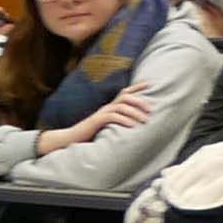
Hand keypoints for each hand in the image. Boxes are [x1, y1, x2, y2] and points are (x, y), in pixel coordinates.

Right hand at [33, 90, 151, 155]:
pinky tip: (132, 126)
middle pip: (125, 96)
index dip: (137, 87)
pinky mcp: (96, 121)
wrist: (71, 138)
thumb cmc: (92, 133)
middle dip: (140, 101)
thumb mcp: (109, 125)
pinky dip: (124, 120)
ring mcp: (101, 113)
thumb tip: (138, 122)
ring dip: (135, 113)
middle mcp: (106, 107)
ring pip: (121, 106)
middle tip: (151, 110)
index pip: (124, 92)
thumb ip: (119, 121)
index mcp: (110, 107)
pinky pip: (112, 117)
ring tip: (145, 120)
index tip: (150, 83)